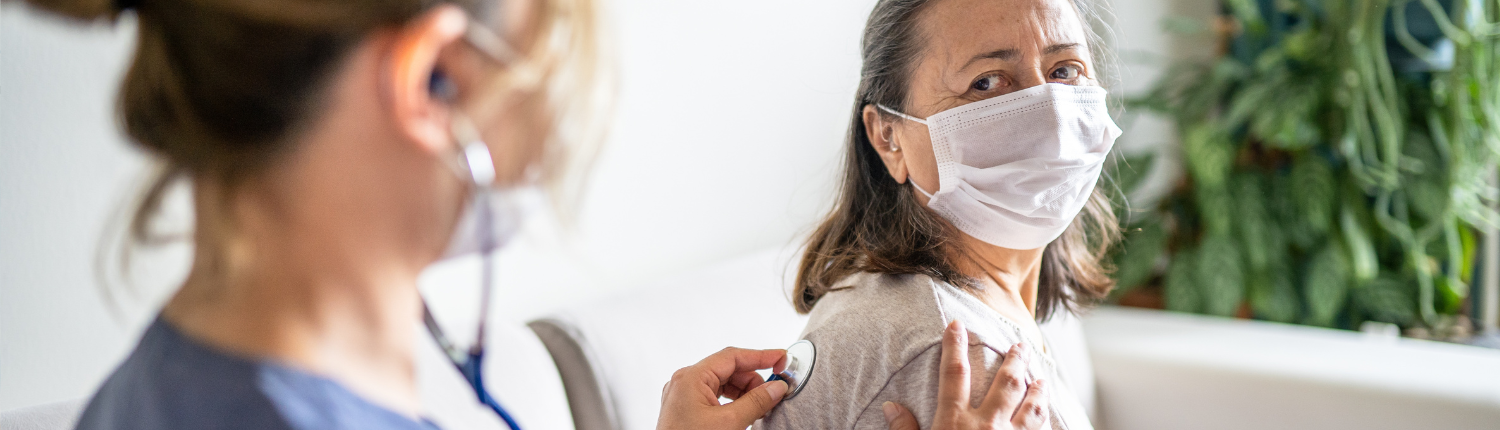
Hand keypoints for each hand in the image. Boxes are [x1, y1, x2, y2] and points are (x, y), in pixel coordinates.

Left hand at [657, 347, 789, 429]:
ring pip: (722, 384)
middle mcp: (685, 383)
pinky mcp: (687, 411)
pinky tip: (746, 412)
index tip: (782, 359)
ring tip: (762, 406)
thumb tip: (776, 388)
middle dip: (753, 379)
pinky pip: (715, 397)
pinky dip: (734, 402)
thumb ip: (756, 402)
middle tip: (775, 391)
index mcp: (691, 378)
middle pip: (728, 369)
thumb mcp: (729, 423)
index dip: (761, 356)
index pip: (732, 356)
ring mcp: (684, 397)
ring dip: (745, 392)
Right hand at [883, 321, 1049, 429]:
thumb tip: (891, 407)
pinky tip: (1047, 413)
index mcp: (955, 421)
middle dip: (1014, 360)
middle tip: (1020, 344)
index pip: (953, 373)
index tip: (957, 325)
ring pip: (1032, 405)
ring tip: (1041, 375)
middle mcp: (988, 425)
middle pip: (1006, 382)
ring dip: (1038, 387)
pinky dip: (1045, 418)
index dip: (954, 345)